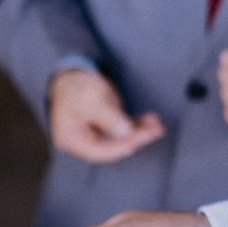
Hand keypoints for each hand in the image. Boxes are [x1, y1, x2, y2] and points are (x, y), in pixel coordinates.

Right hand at [49, 68, 164, 163]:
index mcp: (73, 140)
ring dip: (140, 132)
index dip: (121, 145)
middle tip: (154, 131)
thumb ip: (108, 117)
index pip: (100, 150)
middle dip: (136, 138)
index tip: (140, 137)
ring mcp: (96, 135)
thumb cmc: (73, 87)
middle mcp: (84, 142)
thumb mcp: (89, 99)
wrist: (71, 75)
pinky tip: (150, 121)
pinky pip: (123, 130)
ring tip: (156, 125)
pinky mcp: (105, 128)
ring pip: (121, 139)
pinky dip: (137, 126)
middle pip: (113, 147)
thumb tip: (125, 132)